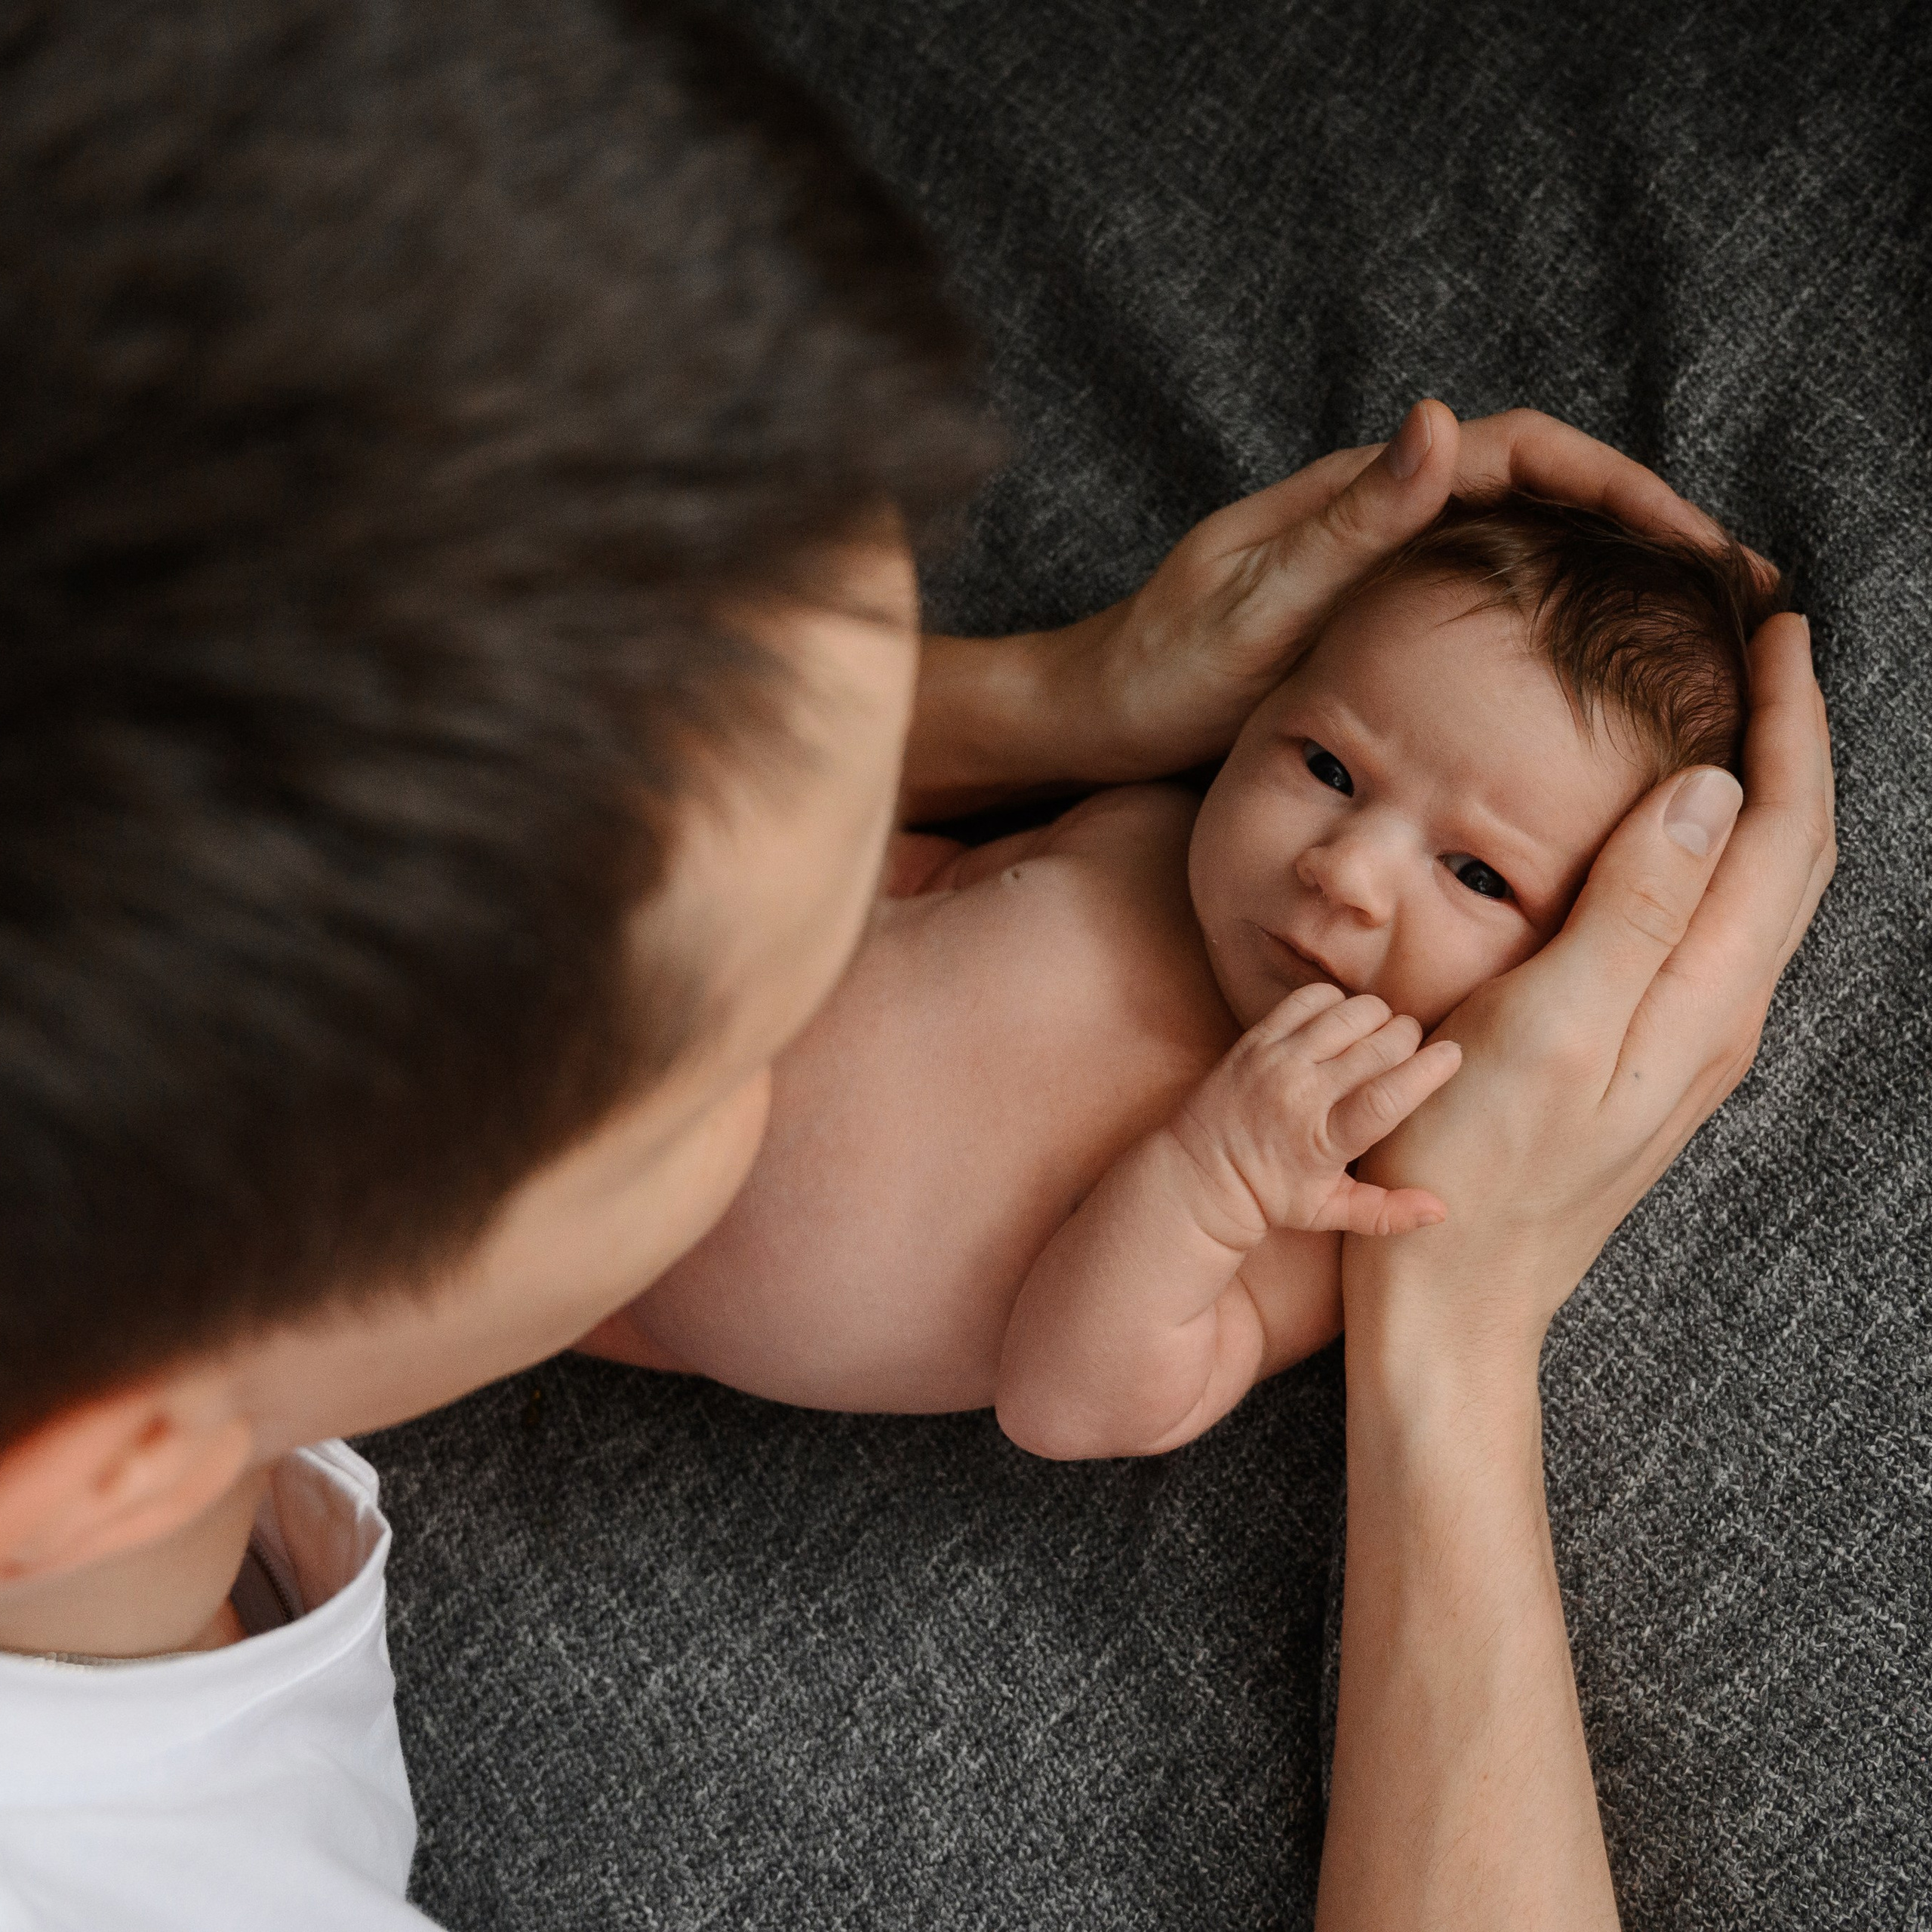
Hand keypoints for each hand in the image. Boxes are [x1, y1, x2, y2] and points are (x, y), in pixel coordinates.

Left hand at [1046, 401, 1723, 781]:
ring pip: (1512, 546)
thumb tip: (1439, 422)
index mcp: (1356, 494)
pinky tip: (1577, 663)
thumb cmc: (1156, 671)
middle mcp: (1371, 517)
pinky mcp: (1358, 619)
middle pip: (1534, 493)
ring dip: (1600, 569)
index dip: (1616, 484)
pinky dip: (1541, 614)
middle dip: (1635, 524)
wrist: (1087, 720)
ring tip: (1686, 619)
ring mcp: (1367, 567)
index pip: (1518, 453)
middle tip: (1727, 583)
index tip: (1693, 538)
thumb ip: (1348, 521)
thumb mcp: (1256, 600)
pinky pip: (1473, 599)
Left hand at [1168, 984, 1462, 1243]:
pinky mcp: (1257, 1038)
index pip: (1387, 1095)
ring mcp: (1276, 1060)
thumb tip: (1441, 1210)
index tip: (1452, 1054)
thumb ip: (1386, 1213)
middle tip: (1409, 1051)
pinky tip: (1340, 1023)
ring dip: (1377, 1017)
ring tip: (1376, 1037)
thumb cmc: (1271, 1195)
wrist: (1200, 1173)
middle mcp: (1301, 1093)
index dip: (1428, 1069)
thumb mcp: (1327, 1212)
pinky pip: (1310, 997)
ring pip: (1351, 1012)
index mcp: (1324, 1140)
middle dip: (1408, 1039)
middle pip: (1379, 1044)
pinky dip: (1336, 1002)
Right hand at [1346, 611, 1834, 1368]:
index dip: (1791, 722)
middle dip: (1798, 743)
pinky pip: (1712, 930)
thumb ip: (1633, 911)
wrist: (1453, 1301)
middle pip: (1791, 856)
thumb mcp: (1545, 1028)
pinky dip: (1717, 856)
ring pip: (1759, 893)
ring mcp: (1684, 1046)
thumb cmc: (1473, 1170)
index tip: (1777, 626)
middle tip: (1771, 650)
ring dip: (1766, 795)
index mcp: (1703, 1000)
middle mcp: (1716, 1019)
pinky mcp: (1643, 1061)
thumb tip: (1709, 791)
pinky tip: (1670, 839)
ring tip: (1740, 719)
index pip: (1781, 830)